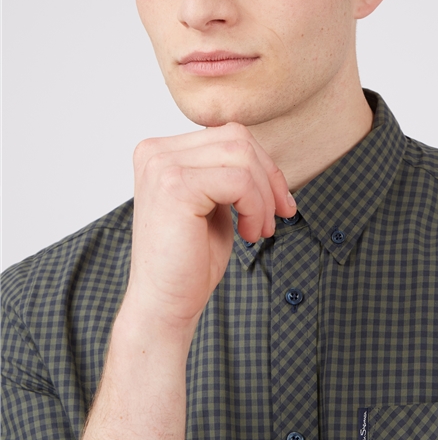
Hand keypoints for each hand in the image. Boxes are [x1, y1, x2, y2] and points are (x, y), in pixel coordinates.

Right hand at [124, 122, 295, 328]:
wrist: (165, 305)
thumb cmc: (190, 259)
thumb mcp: (214, 202)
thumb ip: (228, 170)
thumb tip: (265, 155)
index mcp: (160, 151)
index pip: (228, 134)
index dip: (263, 165)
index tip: (279, 202)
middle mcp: (155, 152)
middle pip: (237, 138)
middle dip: (269, 177)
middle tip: (277, 217)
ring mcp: (161, 166)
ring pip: (242, 156)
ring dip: (263, 196)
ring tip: (259, 229)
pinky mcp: (175, 186)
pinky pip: (239, 180)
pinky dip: (256, 207)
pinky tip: (248, 234)